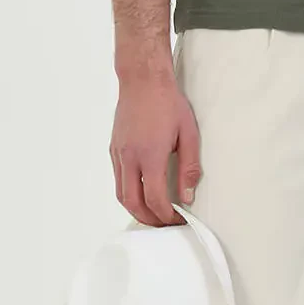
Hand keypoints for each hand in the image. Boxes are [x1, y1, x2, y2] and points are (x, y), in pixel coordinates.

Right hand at [109, 67, 201, 225]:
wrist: (143, 80)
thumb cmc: (168, 103)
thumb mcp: (189, 134)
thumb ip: (189, 168)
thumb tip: (187, 195)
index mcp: (150, 155)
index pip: (155, 198)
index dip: (167, 215)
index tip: (179, 219)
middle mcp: (130, 157)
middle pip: (132, 203)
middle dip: (149, 219)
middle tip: (166, 224)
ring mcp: (118, 154)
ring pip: (121, 194)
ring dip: (136, 209)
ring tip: (154, 214)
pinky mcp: (114, 149)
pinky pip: (118, 179)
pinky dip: (129, 193)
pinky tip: (143, 193)